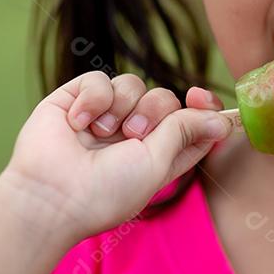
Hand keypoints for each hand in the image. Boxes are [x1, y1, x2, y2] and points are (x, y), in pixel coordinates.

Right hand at [3, 71, 229, 239]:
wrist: (50, 194)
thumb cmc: (105, 191)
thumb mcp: (157, 164)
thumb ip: (186, 132)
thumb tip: (223, 120)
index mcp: (159, 154)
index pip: (191, 121)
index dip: (202, 106)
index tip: (198, 97)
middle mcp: (133, 134)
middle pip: (165, 98)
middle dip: (154, 111)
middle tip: (132, 135)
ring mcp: (105, 116)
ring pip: (134, 84)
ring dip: (122, 106)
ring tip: (101, 133)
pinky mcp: (77, 100)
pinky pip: (100, 79)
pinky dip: (93, 99)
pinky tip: (77, 123)